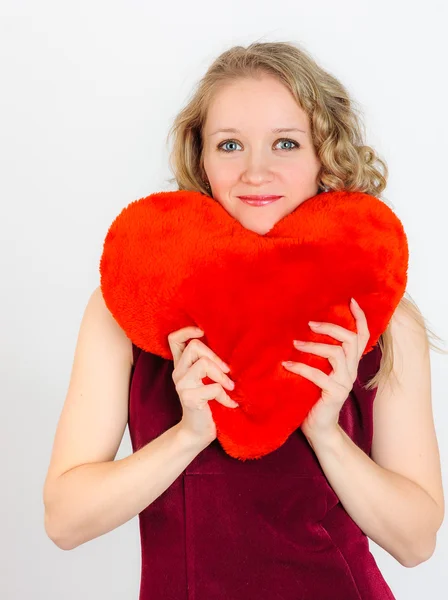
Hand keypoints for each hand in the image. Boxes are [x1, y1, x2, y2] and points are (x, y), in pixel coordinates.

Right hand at [168, 326, 238, 445]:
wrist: (198, 432)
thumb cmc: (207, 404)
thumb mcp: (206, 380)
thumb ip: (209, 364)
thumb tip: (230, 346)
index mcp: (181, 366)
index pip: (174, 339)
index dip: (187, 331)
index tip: (203, 332)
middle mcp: (178, 374)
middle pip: (194, 346)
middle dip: (215, 356)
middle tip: (227, 371)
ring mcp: (182, 386)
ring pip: (203, 364)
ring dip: (221, 375)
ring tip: (230, 387)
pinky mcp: (189, 398)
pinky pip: (213, 387)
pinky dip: (225, 396)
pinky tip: (230, 403)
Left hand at [282, 298, 369, 442]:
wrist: (319, 428)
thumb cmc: (314, 396)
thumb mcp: (319, 371)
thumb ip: (318, 355)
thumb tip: (301, 330)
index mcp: (350, 363)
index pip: (362, 337)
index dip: (360, 318)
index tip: (351, 300)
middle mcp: (351, 371)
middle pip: (350, 340)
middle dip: (331, 327)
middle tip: (310, 323)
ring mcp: (344, 382)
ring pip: (336, 354)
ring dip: (314, 345)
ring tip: (295, 343)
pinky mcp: (334, 394)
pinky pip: (319, 375)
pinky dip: (301, 367)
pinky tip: (287, 365)